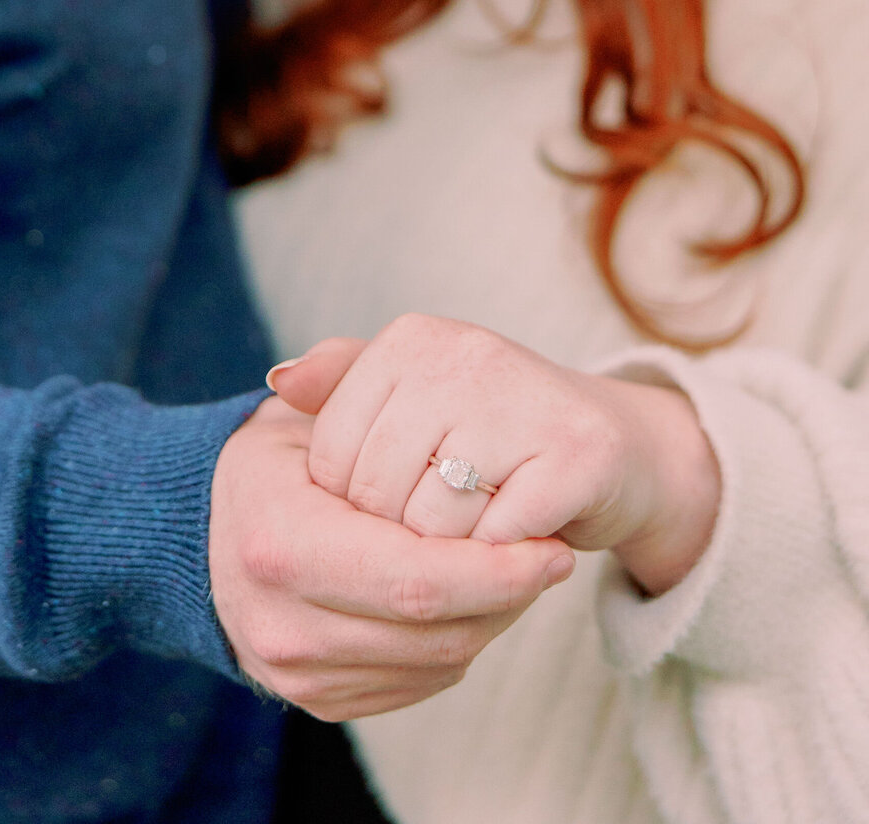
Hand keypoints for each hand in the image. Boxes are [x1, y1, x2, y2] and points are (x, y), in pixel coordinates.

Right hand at [208, 395, 575, 720]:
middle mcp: (282, 623)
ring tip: (516, 569)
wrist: (198, 538)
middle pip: (434, 630)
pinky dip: (456, 642)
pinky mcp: (319, 700)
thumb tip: (422, 393)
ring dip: (491, 619)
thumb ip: (353, 386)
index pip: (414, 576)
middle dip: (507, 595)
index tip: (551, 542)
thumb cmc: (267, 463)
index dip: (495, 567)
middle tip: (553, 557)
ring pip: (435, 662)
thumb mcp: (299, 415)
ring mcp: (298, 673)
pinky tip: (470, 596)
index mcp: (280, 544)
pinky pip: (418, 682)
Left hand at [270, 318, 720, 596]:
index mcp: (411, 338)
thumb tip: (279, 381)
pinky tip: (518, 540)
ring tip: (478, 530)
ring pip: (432, 525)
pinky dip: (499, 562)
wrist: (620, 448)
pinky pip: (496, 543)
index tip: (391, 505)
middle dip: (400, 535)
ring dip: (451, 553)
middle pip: (377, 493)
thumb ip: (344, 388)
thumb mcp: (414, 398)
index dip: (351, 507)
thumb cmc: (494, 430)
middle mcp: (463, 352)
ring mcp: (521, 399)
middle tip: (441, 526)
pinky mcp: (574, 454)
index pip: (331, 455)